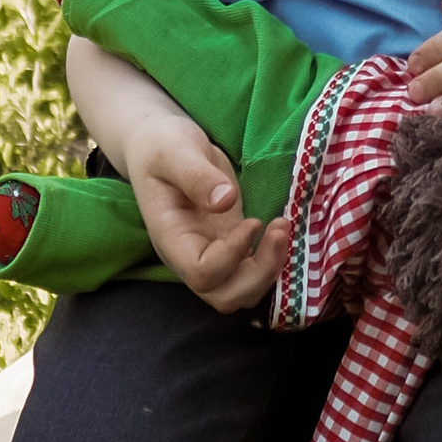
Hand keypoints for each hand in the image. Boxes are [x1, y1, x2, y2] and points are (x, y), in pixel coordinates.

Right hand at [112, 102, 289, 311]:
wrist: (160, 145)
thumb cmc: (162, 146)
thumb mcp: (174, 151)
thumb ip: (196, 176)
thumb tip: (226, 200)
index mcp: (171, 239)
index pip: (202, 274)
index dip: (232, 256)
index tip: (253, 222)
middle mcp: (190, 255)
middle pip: (225, 296)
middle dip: (259, 273)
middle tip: (279, 230)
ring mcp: (211, 252)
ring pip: (243, 292)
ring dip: (270, 269)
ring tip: (282, 228)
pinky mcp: (230, 243)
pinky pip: (252, 272)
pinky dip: (273, 260)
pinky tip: (280, 229)